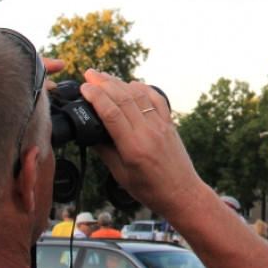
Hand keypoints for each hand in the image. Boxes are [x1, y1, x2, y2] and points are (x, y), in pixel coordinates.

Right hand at [79, 69, 203, 219]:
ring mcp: (161, 126)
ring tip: (105, 76)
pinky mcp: (170, 125)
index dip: (96, 96)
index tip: (84, 87)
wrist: (182, 194)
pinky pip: (157, 100)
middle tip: (89, 73)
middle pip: (124, 99)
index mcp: (133, 147)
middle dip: (104, 83)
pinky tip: (132, 84)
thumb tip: (90, 134)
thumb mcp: (121, 175)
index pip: (111, 113)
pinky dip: (143, 89)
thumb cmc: (151, 190)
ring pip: (139, 96)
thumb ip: (105, 152)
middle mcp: (148, 132)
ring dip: (121, 83)